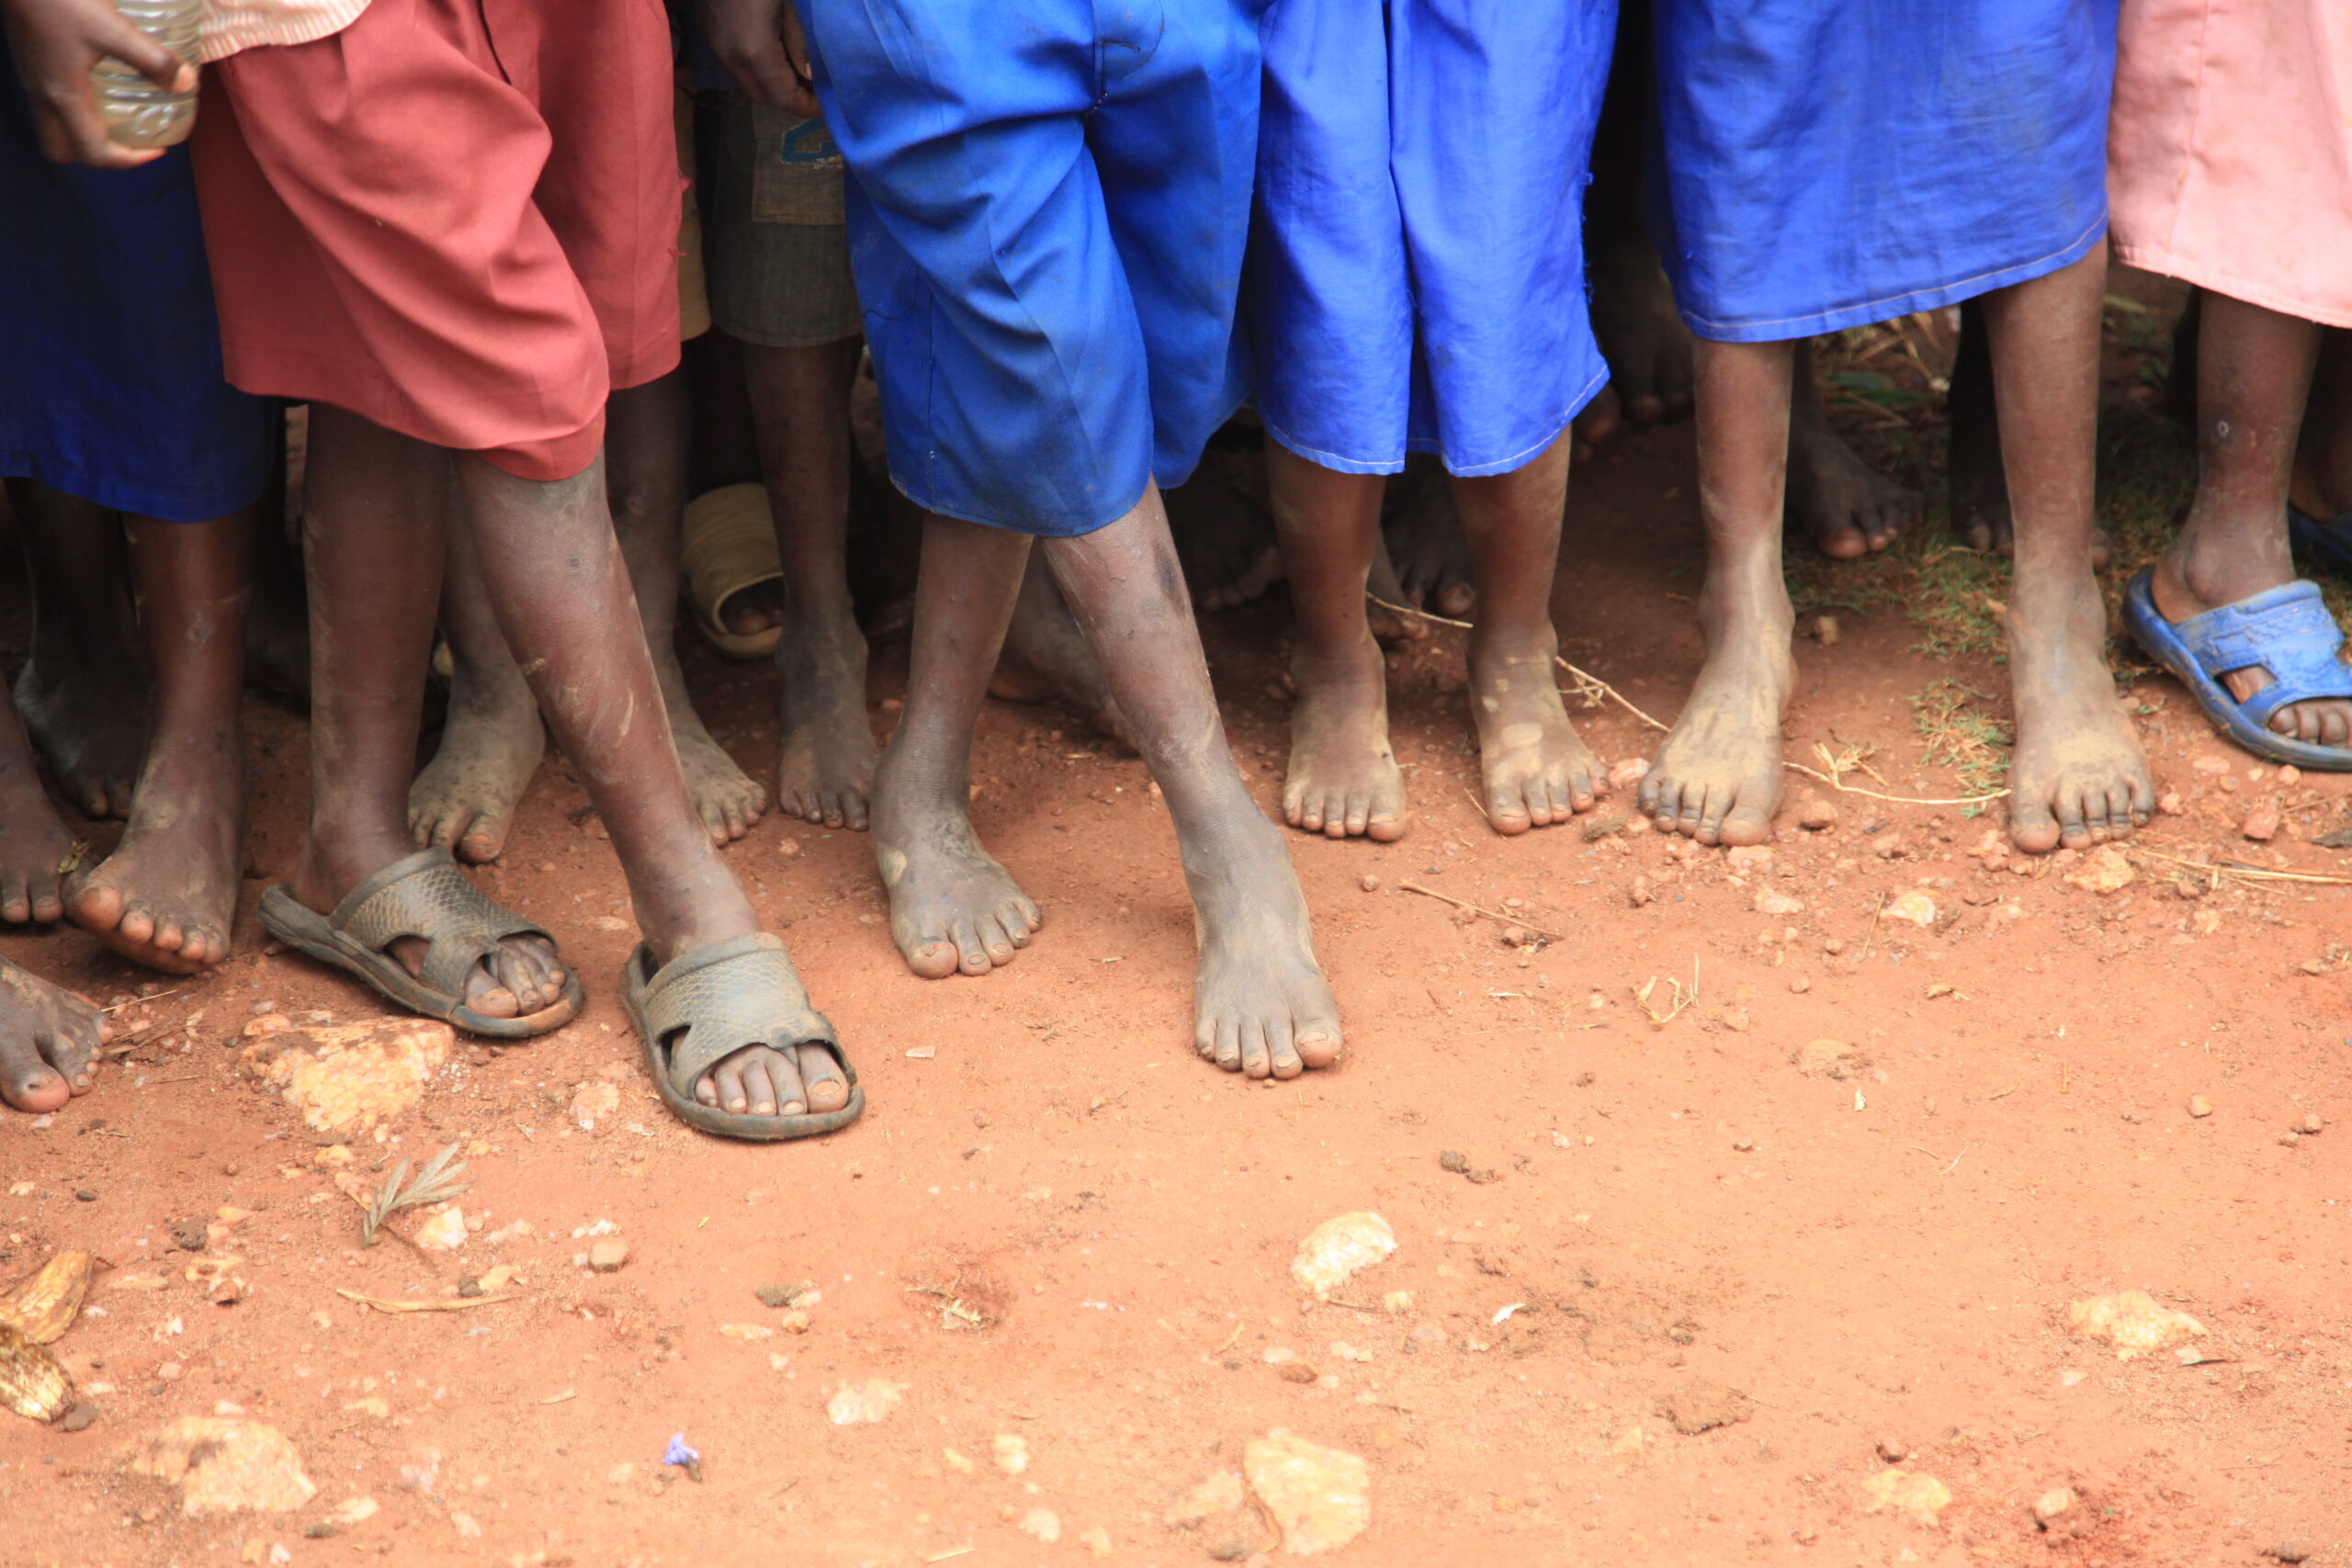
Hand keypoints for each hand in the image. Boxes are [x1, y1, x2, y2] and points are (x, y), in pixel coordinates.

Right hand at [0, 0, 192, 166]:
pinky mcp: (31, 61)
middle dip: (99, 154)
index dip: (129, 161)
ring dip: (86, 131)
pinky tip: (98, 83)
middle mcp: (43, 95)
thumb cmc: (60, 0)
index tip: (158, 149)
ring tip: (120, 115)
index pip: (93, 152)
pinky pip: (51, 101)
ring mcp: (33, 78)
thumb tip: (186, 84)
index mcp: (64, 97)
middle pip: (63, 149)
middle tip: (131, 141)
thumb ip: (152, 59)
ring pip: (55, 126)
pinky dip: (76, 107)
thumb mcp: (113, 28)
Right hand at [694, 0, 820, 117]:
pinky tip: (774, 61)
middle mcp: (731, 58)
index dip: (806, 106)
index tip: (826, 104)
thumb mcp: (789, 5)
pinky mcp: (709, 35)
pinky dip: (757, 74)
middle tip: (815, 94)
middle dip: (790, 102)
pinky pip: (735, 68)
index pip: (783, 96)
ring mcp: (716, 48)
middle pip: (763, 98)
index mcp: (755, 51)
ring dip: (773, 88)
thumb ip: (799, 43)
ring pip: (747, 85)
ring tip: (798, 79)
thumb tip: (808, 76)